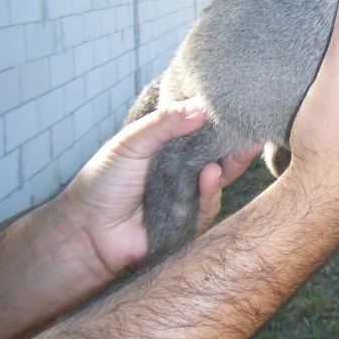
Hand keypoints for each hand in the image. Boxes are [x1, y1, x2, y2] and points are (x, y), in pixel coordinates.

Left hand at [61, 100, 260, 275]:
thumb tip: (200, 107)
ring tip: (237, 150)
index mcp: (171, 148)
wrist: (86, 231)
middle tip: (252, 132)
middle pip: (220, 155)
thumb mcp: (131, 143)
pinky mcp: (189, 222)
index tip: (241, 110)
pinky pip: (209, 206)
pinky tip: (209, 176)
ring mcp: (188, 196)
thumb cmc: (103, 182)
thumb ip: (163, 124)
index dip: (221, 123)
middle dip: (238, 144)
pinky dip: (211, 191)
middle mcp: (184, 170)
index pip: (203, 132)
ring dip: (230, 164)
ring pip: (221, 179)